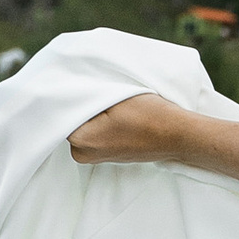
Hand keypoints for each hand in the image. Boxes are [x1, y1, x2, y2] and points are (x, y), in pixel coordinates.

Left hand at [68, 91, 191, 164]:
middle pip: (70, 119)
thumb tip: (65, 89)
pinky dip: (99, 122)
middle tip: (98, 89)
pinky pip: (93, 133)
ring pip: (82, 125)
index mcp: (80, 140)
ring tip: (110, 101)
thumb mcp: (113, 96)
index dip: (70, 93)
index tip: (80, 82)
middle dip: (80, 103)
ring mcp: (94, 157)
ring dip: (91, 112)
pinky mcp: (105, 155)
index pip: (61, 110)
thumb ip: (85, 94)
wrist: (177, 136)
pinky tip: (115, 113)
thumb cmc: (149, 115)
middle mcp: (82, 153)